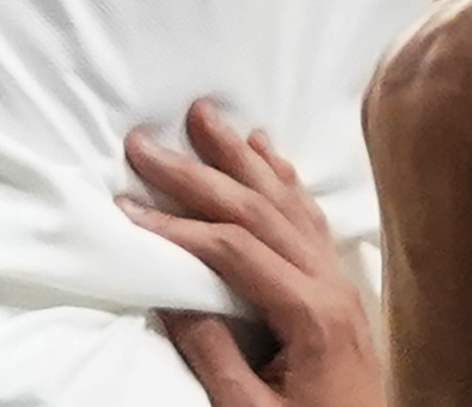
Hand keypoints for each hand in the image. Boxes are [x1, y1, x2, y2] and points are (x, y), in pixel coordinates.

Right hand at [122, 104, 379, 406]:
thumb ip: (212, 355)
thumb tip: (169, 296)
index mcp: (312, 314)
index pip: (235, 251)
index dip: (179, 225)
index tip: (129, 207)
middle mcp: (332, 285)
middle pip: (259, 211)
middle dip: (199, 173)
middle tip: (147, 141)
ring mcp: (342, 282)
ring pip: (288, 201)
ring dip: (241, 157)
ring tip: (205, 117)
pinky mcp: (341, 287)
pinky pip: (310, 217)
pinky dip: (283, 178)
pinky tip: (264, 151)